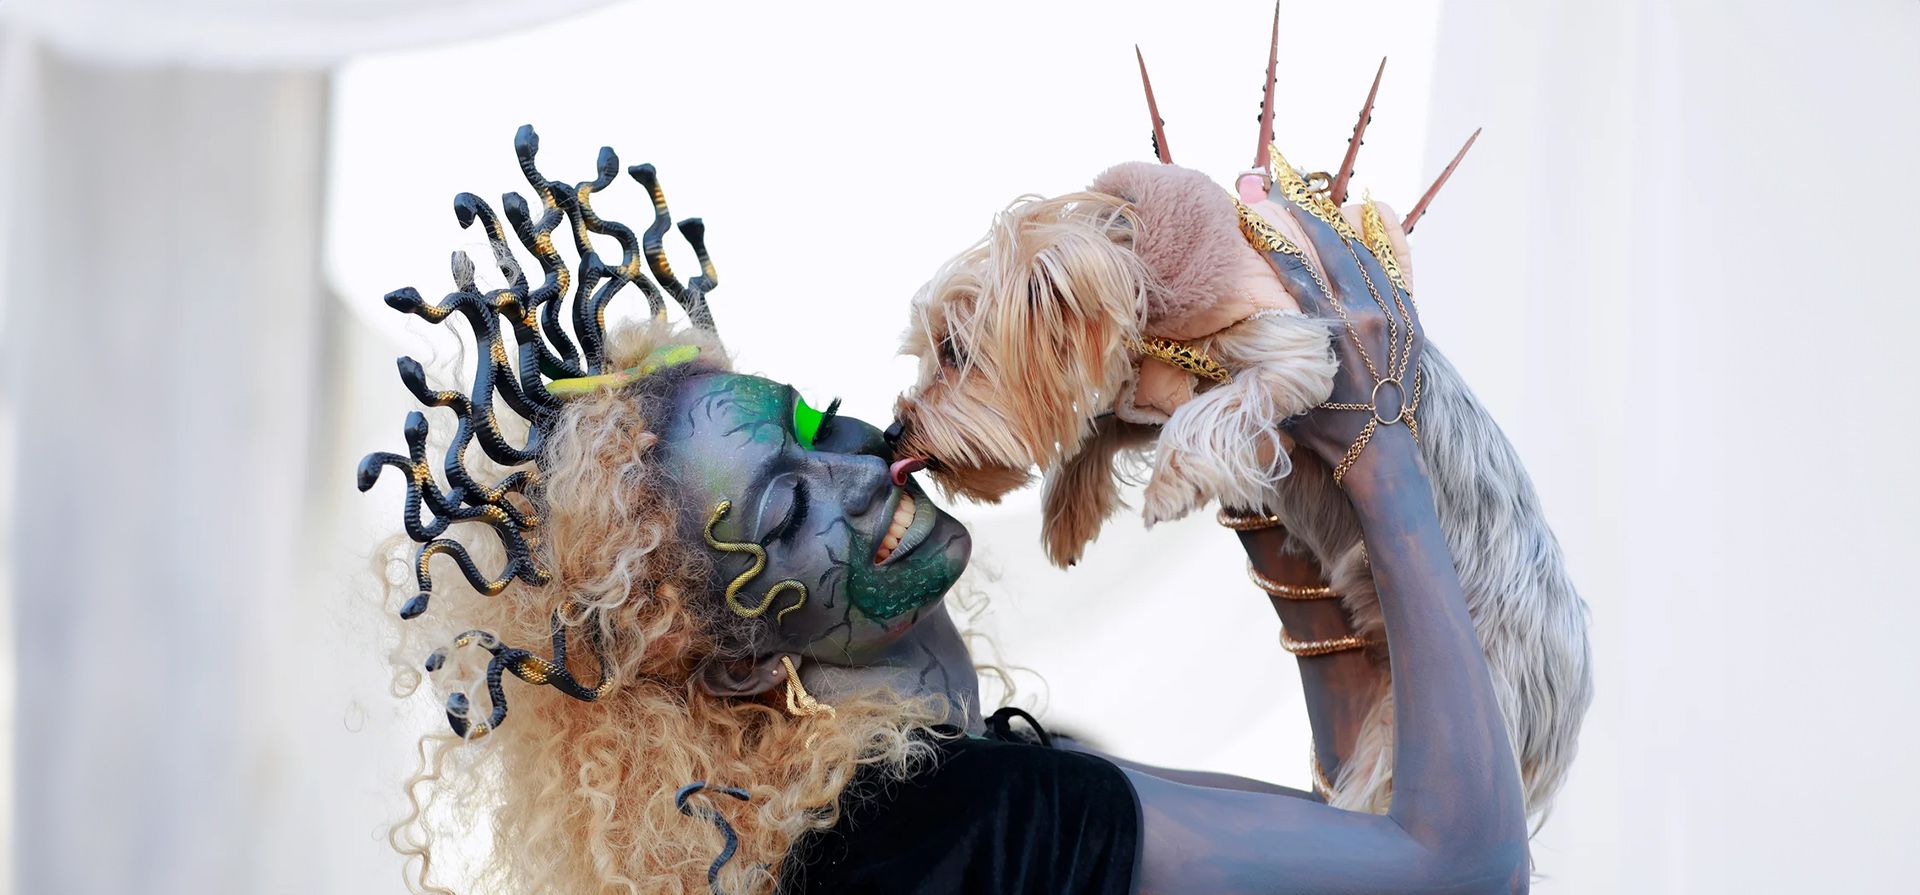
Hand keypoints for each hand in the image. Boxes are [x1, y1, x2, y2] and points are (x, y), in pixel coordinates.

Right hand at [1260, 190, 1424, 482]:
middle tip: (1286, 198)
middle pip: (1331, 248)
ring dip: (1339, 227)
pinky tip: (1369, 219)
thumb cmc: (1326, 428)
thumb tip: (1236, 329)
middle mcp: (1362, 314)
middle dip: (1305, 218)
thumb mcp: (1287, 388)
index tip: (1254, 216)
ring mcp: (1392, 314)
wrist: (1381, 450)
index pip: (1294, 268)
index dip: (1272, 238)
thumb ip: (1268, 355)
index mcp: (1328, 331)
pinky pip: (1396, 268)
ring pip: (1365, 253)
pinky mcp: (1411, 320)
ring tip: (1320, 209)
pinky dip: (1381, 242)